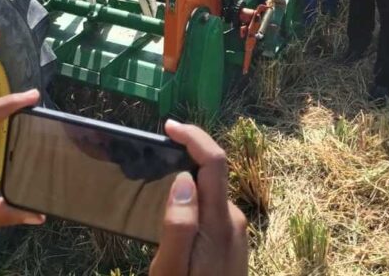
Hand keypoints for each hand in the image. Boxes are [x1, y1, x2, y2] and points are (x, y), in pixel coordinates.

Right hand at [150, 121, 247, 275]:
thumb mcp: (170, 271)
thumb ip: (177, 226)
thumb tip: (184, 179)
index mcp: (218, 224)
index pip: (214, 162)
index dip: (194, 136)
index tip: (168, 126)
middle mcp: (233, 222)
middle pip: (213, 173)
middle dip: (186, 155)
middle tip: (152, 156)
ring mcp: (236, 235)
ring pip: (210, 193)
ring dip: (188, 181)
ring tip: (156, 185)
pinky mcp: (232, 246)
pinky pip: (211, 211)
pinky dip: (193, 202)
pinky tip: (172, 216)